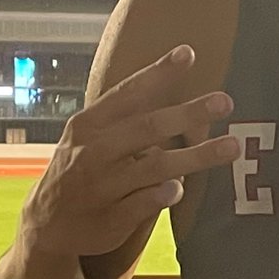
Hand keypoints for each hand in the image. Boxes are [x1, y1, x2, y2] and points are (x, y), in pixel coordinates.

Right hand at [20, 44, 238, 257]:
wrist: (47, 225)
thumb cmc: (83, 166)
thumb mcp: (93, 134)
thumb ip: (131, 114)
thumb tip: (179, 85)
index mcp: (89, 125)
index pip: (127, 93)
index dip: (157, 73)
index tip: (188, 53)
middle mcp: (93, 152)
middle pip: (147, 127)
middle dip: (187, 113)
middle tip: (225, 101)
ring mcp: (100, 187)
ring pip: (154, 167)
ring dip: (196, 156)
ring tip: (232, 147)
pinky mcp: (108, 219)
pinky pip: (142, 204)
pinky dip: (163, 194)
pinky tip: (181, 188)